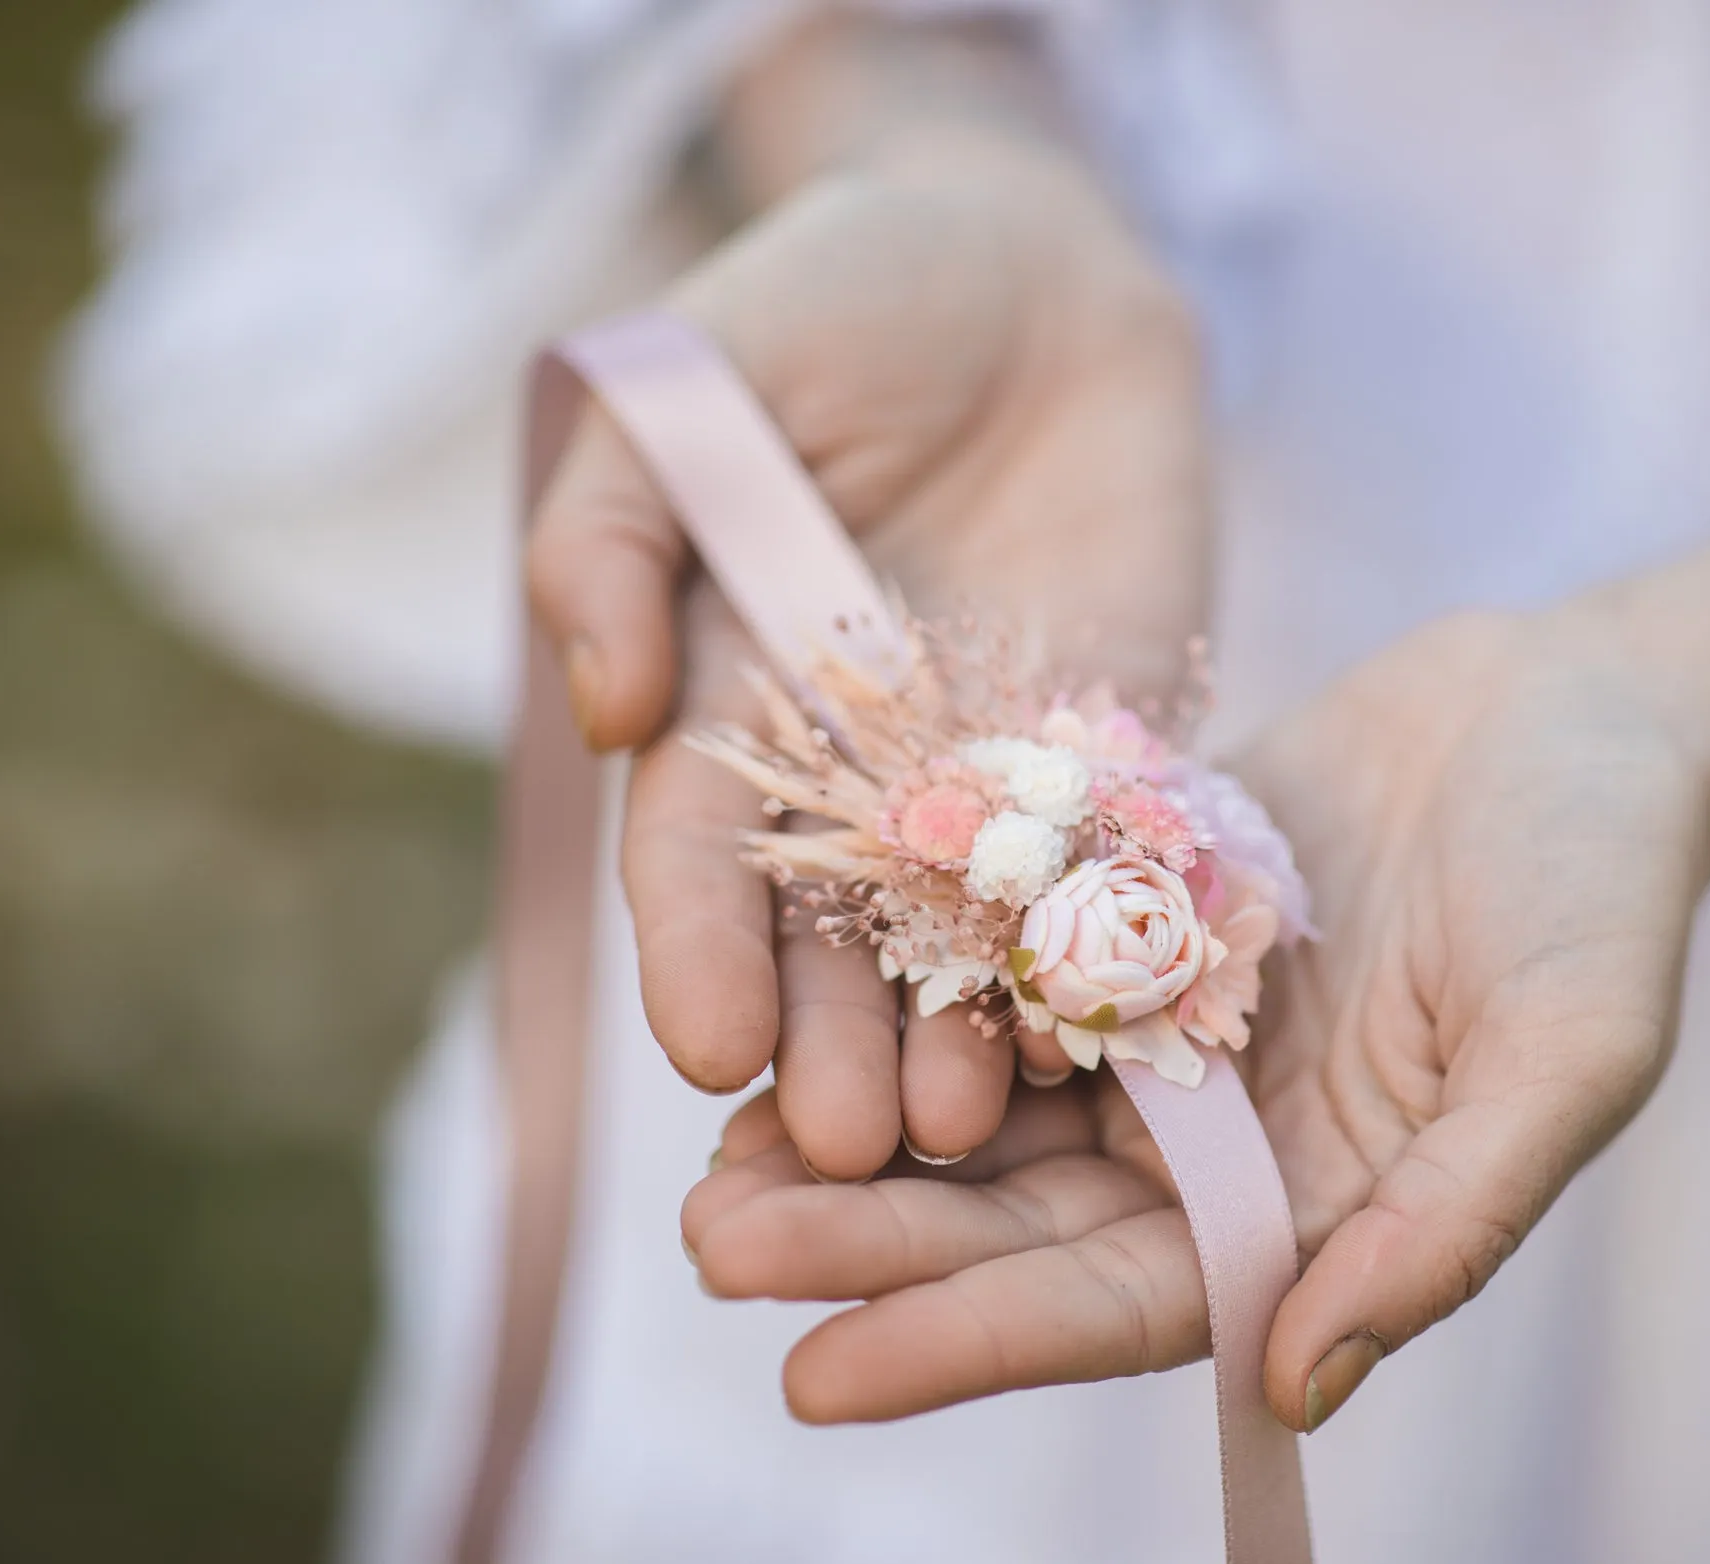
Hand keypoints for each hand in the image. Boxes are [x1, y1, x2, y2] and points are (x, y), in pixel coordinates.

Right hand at [526, 131, 1208, 1177]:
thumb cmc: (840, 299)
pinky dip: (1096, 963)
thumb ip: (616, 526)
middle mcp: (847, 771)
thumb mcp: (690, 375)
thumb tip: (600, 707)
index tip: (709, 1052)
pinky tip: (1101, 1047)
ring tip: (964, 1137)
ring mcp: (984, 780)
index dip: (696, 950)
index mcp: (721, 697)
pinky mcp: (1110, 764)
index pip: (696, 853)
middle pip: (827, 935)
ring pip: (960, 941)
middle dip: (827, 1043)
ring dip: (956, 1042)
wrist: (1039, 269)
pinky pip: (1104, 878)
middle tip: (843, 1147)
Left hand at [678, 610, 1709, 1429]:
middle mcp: (1215, 1145)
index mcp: (1313, 1210)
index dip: (970, 1342)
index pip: (1120, 1305)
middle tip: (710, 1252)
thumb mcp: (1568, 1053)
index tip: (816, 1375)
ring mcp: (1158, 1030)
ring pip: (976, 1112)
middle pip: (1013, 1220)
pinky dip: (887, 1001)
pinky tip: (777, 1007)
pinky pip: (985, 970)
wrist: (1580, 708)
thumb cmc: (1606, 885)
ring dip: (846, 1142)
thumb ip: (1447, 1221)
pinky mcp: (1117, 914)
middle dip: (865, 1245)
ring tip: (704, 1167)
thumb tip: (1297, 1385)